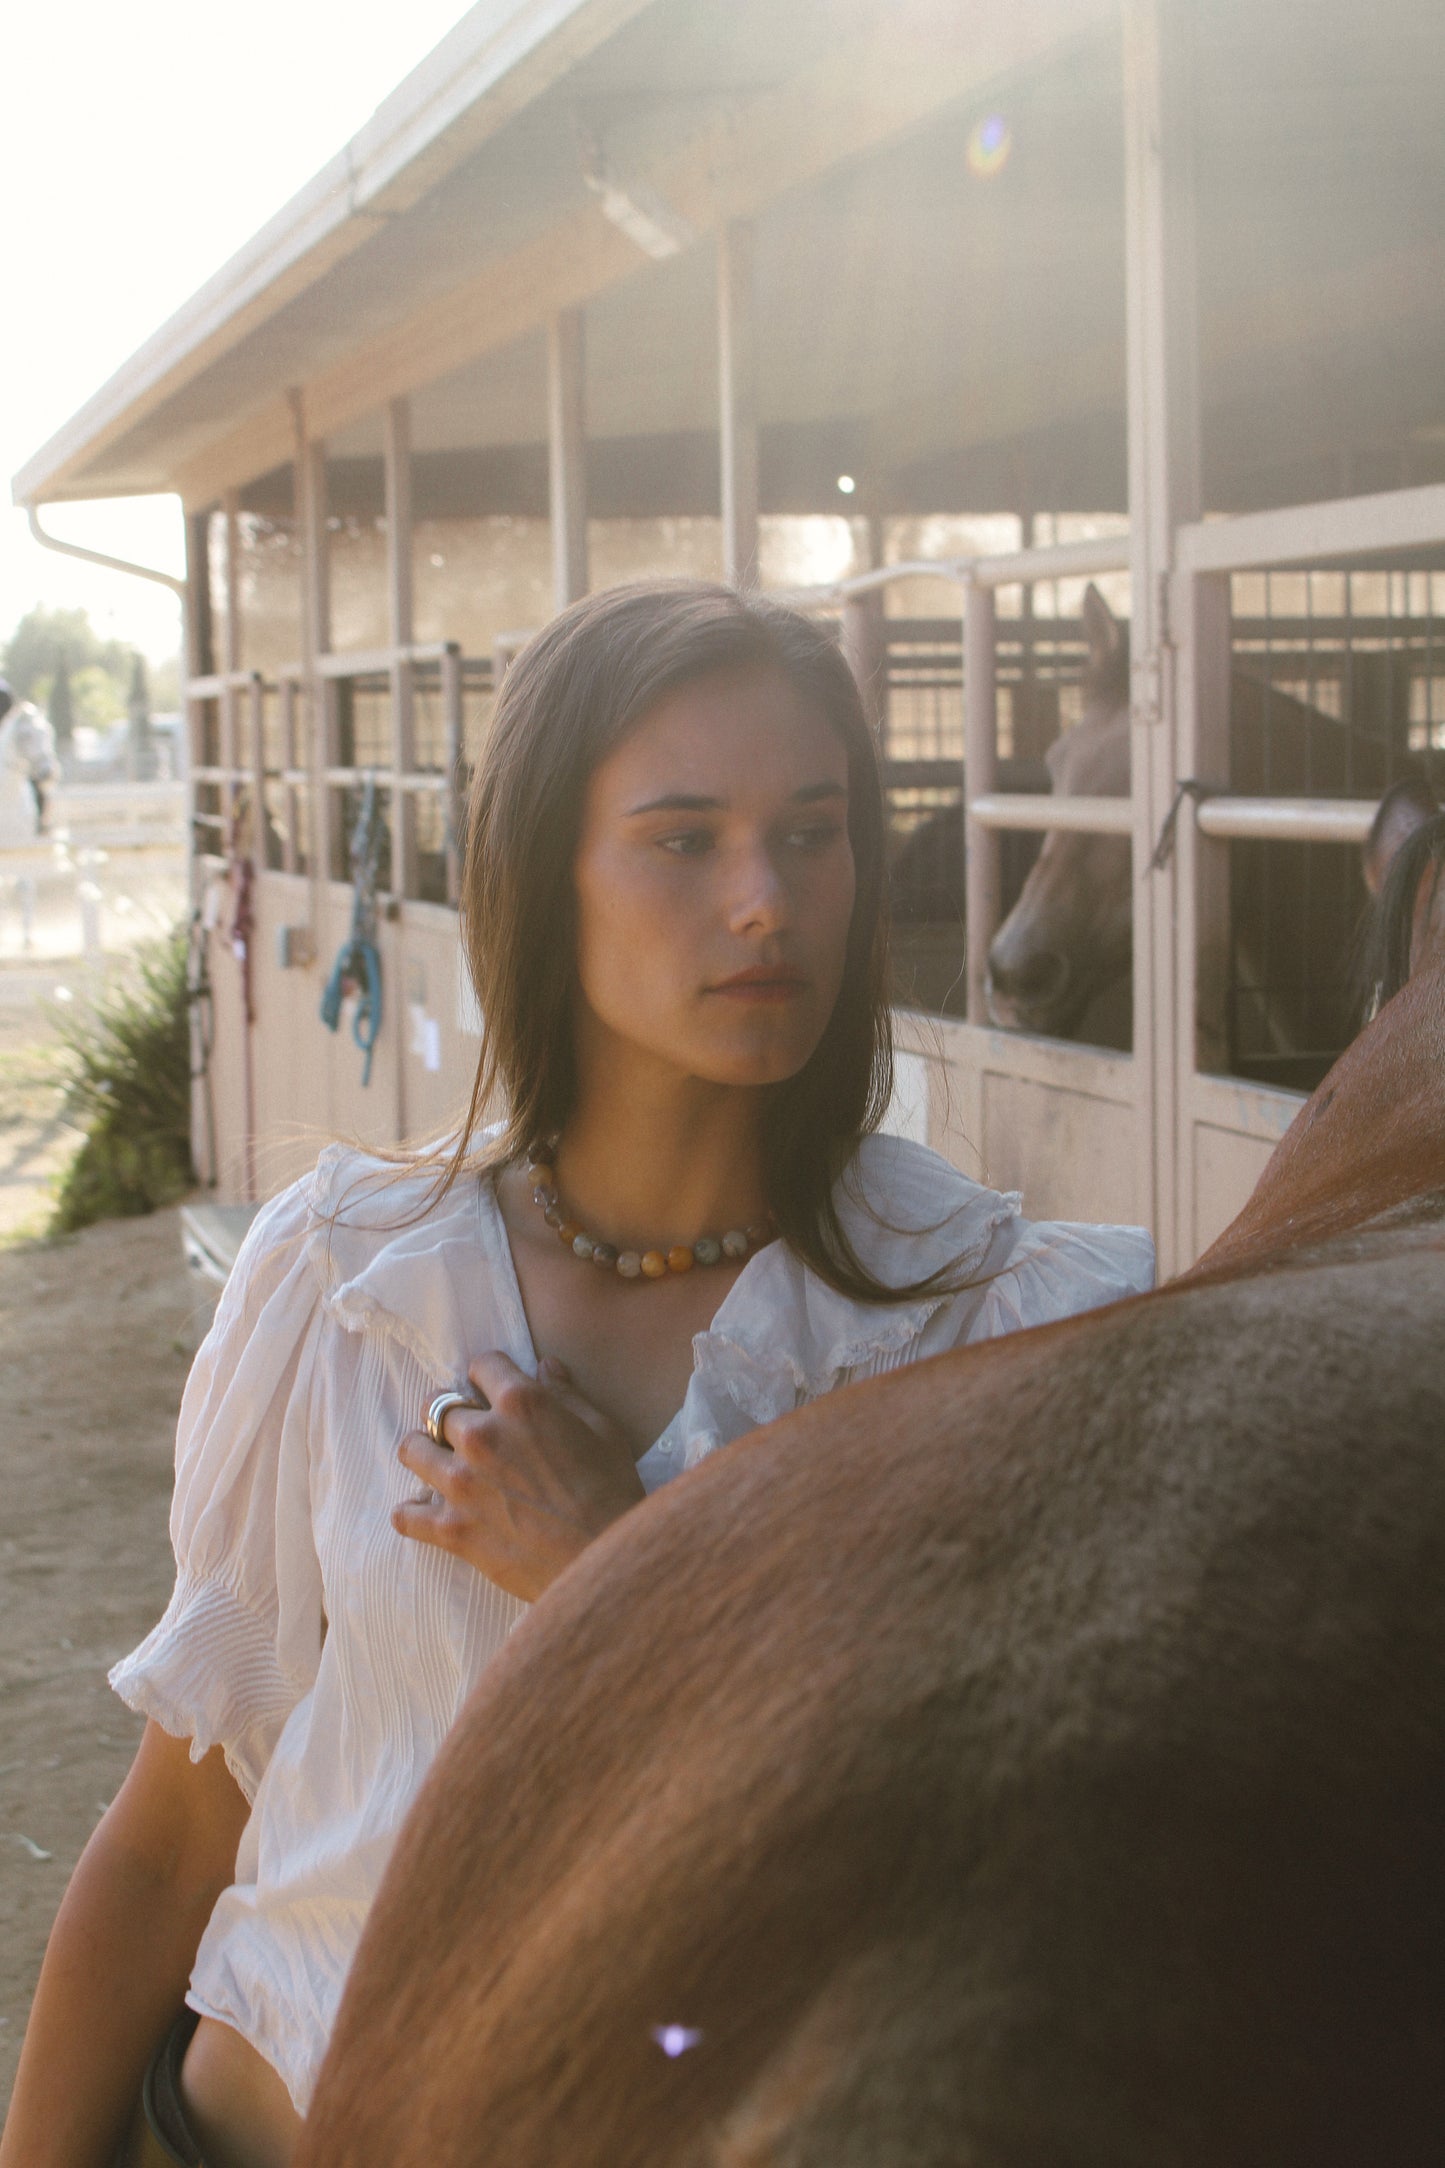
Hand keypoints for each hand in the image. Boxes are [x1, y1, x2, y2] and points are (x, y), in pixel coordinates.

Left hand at [393, 1352, 645, 1601]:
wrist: (604, 1559)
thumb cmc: (612, 1491)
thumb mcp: (601, 1430)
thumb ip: (567, 1394)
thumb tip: (545, 1366)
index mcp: (520, 1403)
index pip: (481, 1365)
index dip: (489, 1375)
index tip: (491, 1389)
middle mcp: (481, 1435)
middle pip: (438, 1404)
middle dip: (452, 1412)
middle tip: (466, 1430)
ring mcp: (460, 1483)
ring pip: (413, 1449)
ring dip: (425, 1451)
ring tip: (440, 1462)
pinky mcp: (451, 1528)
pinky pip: (406, 1515)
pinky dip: (413, 1513)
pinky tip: (427, 1513)